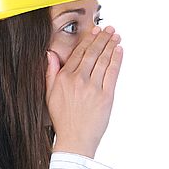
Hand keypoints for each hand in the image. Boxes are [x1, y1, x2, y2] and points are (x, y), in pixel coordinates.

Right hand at [45, 25, 122, 158]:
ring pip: (103, 60)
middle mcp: (78, 80)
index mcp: (64, 78)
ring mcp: (92, 87)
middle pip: (92, 53)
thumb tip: (49, 55)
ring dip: (111, 45)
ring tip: (116, 36)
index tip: (95, 31)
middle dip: (102, 38)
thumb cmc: (63, 120)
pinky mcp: (105, 96)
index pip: (79, 53)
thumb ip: (50, 73)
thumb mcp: (49, 95)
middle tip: (110, 29)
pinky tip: (119, 51)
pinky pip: (112, 72)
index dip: (89, 40)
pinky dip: (116, 60)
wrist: (75, 139)